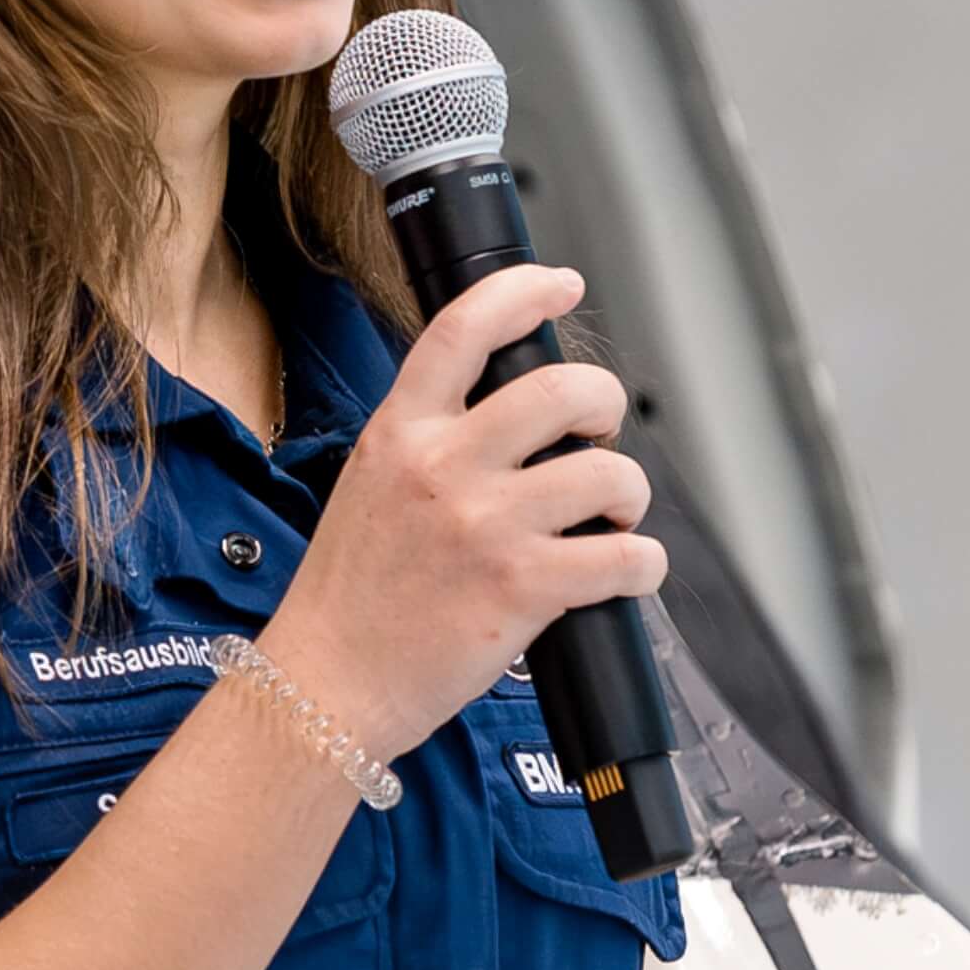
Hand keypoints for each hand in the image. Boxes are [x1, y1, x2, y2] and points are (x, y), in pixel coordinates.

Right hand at [253, 265, 665, 757]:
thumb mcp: (370, 481)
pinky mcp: (521, 588)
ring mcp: (484, 526)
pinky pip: (623, 557)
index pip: (464, 327)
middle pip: (562, 390)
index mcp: (400, 430)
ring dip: (629, 493)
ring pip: (608, 474)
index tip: (562, 284)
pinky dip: (644, 564)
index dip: (525, 290)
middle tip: (599, 433)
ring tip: (613, 517)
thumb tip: (512, 412)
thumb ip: (430, 437)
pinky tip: (628, 570)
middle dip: (604, 403)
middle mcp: (443, 466)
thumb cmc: (350, 593)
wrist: (325, 684)